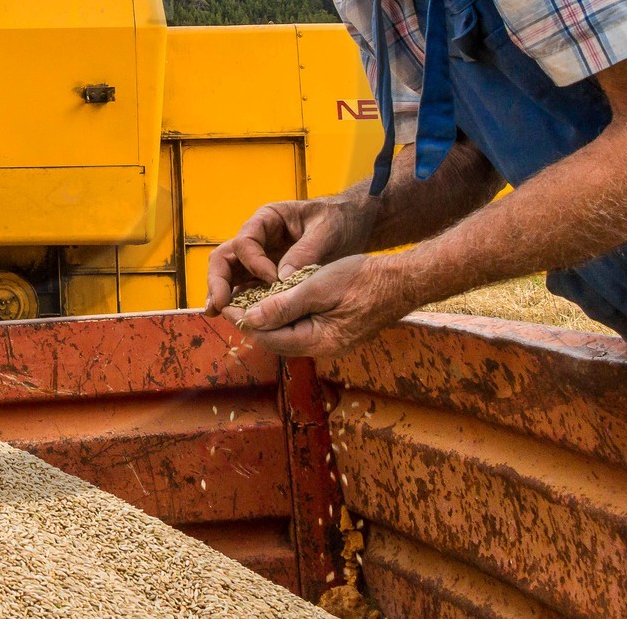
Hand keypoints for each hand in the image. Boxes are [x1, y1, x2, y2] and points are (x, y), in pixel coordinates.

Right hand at [203, 196, 376, 317]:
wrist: (352, 223)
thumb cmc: (337, 219)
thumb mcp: (325, 231)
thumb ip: (304, 252)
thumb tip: (281, 280)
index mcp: (267, 219)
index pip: (245, 241)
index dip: (254, 262)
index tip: (272, 280)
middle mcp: (257, 238)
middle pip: (226, 258)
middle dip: (219, 281)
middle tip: (220, 303)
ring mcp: (260, 257)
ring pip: (231, 274)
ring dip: (222, 294)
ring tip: (216, 313)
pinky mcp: (268, 274)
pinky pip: (248, 287)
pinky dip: (240, 301)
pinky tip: (237, 317)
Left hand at [234, 252, 411, 357]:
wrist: (401, 280)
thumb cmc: (363, 279)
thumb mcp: (318, 286)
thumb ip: (284, 305)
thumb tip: (250, 319)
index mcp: (320, 341)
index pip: (270, 338)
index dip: (244, 323)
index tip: (224, 305)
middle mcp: (323, 348)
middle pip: (276, 341)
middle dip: (252, 323)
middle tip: (230, 302)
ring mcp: (330, 342)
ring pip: (287, 335)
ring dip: (266, 319)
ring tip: (245, 300)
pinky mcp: (334, 332)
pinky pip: (300, 328)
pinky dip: (283, 315)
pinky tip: (274, 299)